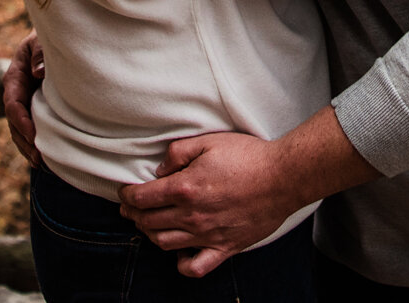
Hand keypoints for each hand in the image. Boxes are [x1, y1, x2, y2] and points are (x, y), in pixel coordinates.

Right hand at [3, 31, 43, 168]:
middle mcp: (16, 93)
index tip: (32, 135)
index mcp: (15, 77)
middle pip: (15, 122)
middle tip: (38, 159)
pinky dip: (34, 143)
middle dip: (25, 141)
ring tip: (42, 164)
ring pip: (20, 129)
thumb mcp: (40, 40)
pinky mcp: (33, 108)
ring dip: (28, 147)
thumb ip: (39, 53)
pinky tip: (45, 158)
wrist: (51, 40)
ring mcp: (24, 102)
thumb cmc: (46, 38)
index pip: (13, 103)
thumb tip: (38, 73)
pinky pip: (30, 128)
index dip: (21, 121)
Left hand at [118, 132, 294, 278]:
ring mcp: (207, 235)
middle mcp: (191, 216)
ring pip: (164, 243)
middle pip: (148, 221)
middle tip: (132, 207)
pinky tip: (180, 253)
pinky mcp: (224, 247)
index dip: (127, 195)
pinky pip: (195, 267)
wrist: (283, 177)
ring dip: (150, 234)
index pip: (141, 198)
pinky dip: (181, 264)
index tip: (125, 191)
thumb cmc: (249, 157)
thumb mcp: (209, 141)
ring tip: (150, 224)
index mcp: (185, 188)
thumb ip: (178, 152)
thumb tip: (159, 169)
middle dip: (134, 214)